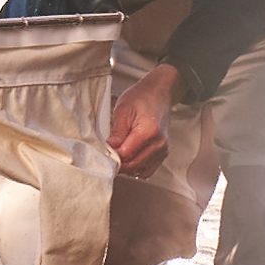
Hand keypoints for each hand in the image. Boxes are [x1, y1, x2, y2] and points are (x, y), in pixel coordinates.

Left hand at [109, 64, 181, 178]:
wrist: (159, 93)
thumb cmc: (142, 97)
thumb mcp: (123, 109)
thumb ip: (117, 132)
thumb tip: (109, 149)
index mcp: (149, 132)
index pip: (125, 155)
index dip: (111, 156)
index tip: (102, 152)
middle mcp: (159, 144)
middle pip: (133, 165)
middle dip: (117, 163)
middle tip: (106, 155)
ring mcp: (163, 150)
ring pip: (140, 171)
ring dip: (126, 167)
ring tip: (117, 155)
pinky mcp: (163, 154)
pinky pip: (147, 170)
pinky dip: (136, 168)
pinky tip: (128, 158)